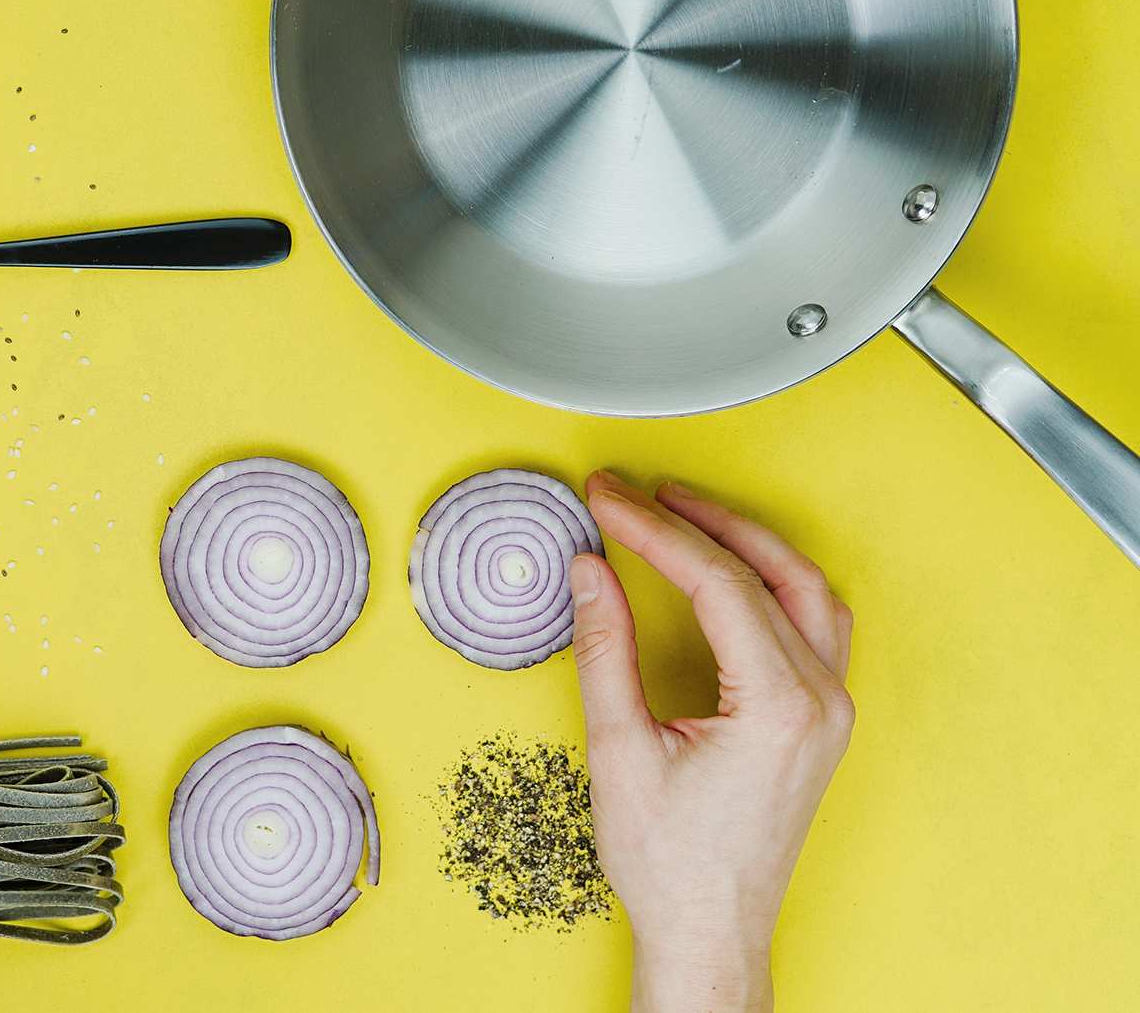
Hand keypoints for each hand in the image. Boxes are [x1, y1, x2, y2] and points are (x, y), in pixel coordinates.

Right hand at [571, 472, 854, 1012]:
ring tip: (683, 511)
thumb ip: (605, 649)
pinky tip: (730, 569)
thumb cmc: (670, 861)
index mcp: (778, 705)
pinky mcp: (820, 721)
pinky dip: (771, 580)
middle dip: (699, 519)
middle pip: (769, 571)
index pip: (718, 582)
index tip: (607, 500)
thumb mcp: (620, 749)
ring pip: (804, 589)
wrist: (711, 930)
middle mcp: (820, 701)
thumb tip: (591, 571)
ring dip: (746, 542)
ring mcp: (830, 711)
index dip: (654, 531)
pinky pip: (813, 623)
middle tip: (637, 491)